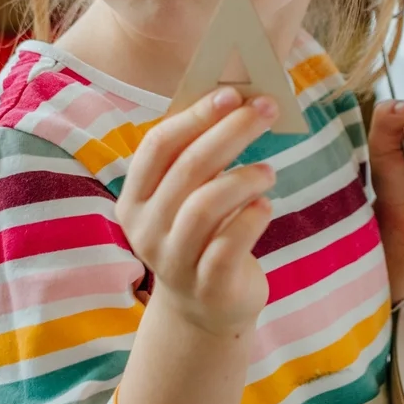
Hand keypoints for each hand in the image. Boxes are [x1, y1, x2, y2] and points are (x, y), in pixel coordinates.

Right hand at [116, 87, 277, 338]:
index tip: (232, 93)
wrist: (204, 310)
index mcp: (134, 198)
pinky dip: (251, 218)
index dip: (195, 116)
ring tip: (269, 171)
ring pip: (205, 205)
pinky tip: (265, 206)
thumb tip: (237, 101)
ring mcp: (173, 260)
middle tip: (266, 110)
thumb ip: (199, 157)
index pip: (158, 146)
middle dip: (231, 132)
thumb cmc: (201, 235)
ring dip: (244, 178)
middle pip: (188, 168)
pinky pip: (229, 245)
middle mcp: (145, 229)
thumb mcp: (188, 197)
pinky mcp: (206, 286)